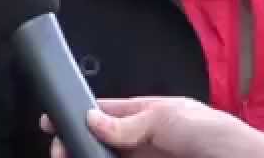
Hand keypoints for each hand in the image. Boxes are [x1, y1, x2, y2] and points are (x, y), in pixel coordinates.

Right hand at [42, 97, 263, 157]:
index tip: (51, 122)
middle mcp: (146, 139)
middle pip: (102, 140)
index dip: (79, 114)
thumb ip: (128, 123)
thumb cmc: (211, 134)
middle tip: (59, 153)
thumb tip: (90, 119)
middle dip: (77, 143)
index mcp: (150, 114)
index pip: (107, 111)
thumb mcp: (167, 119)